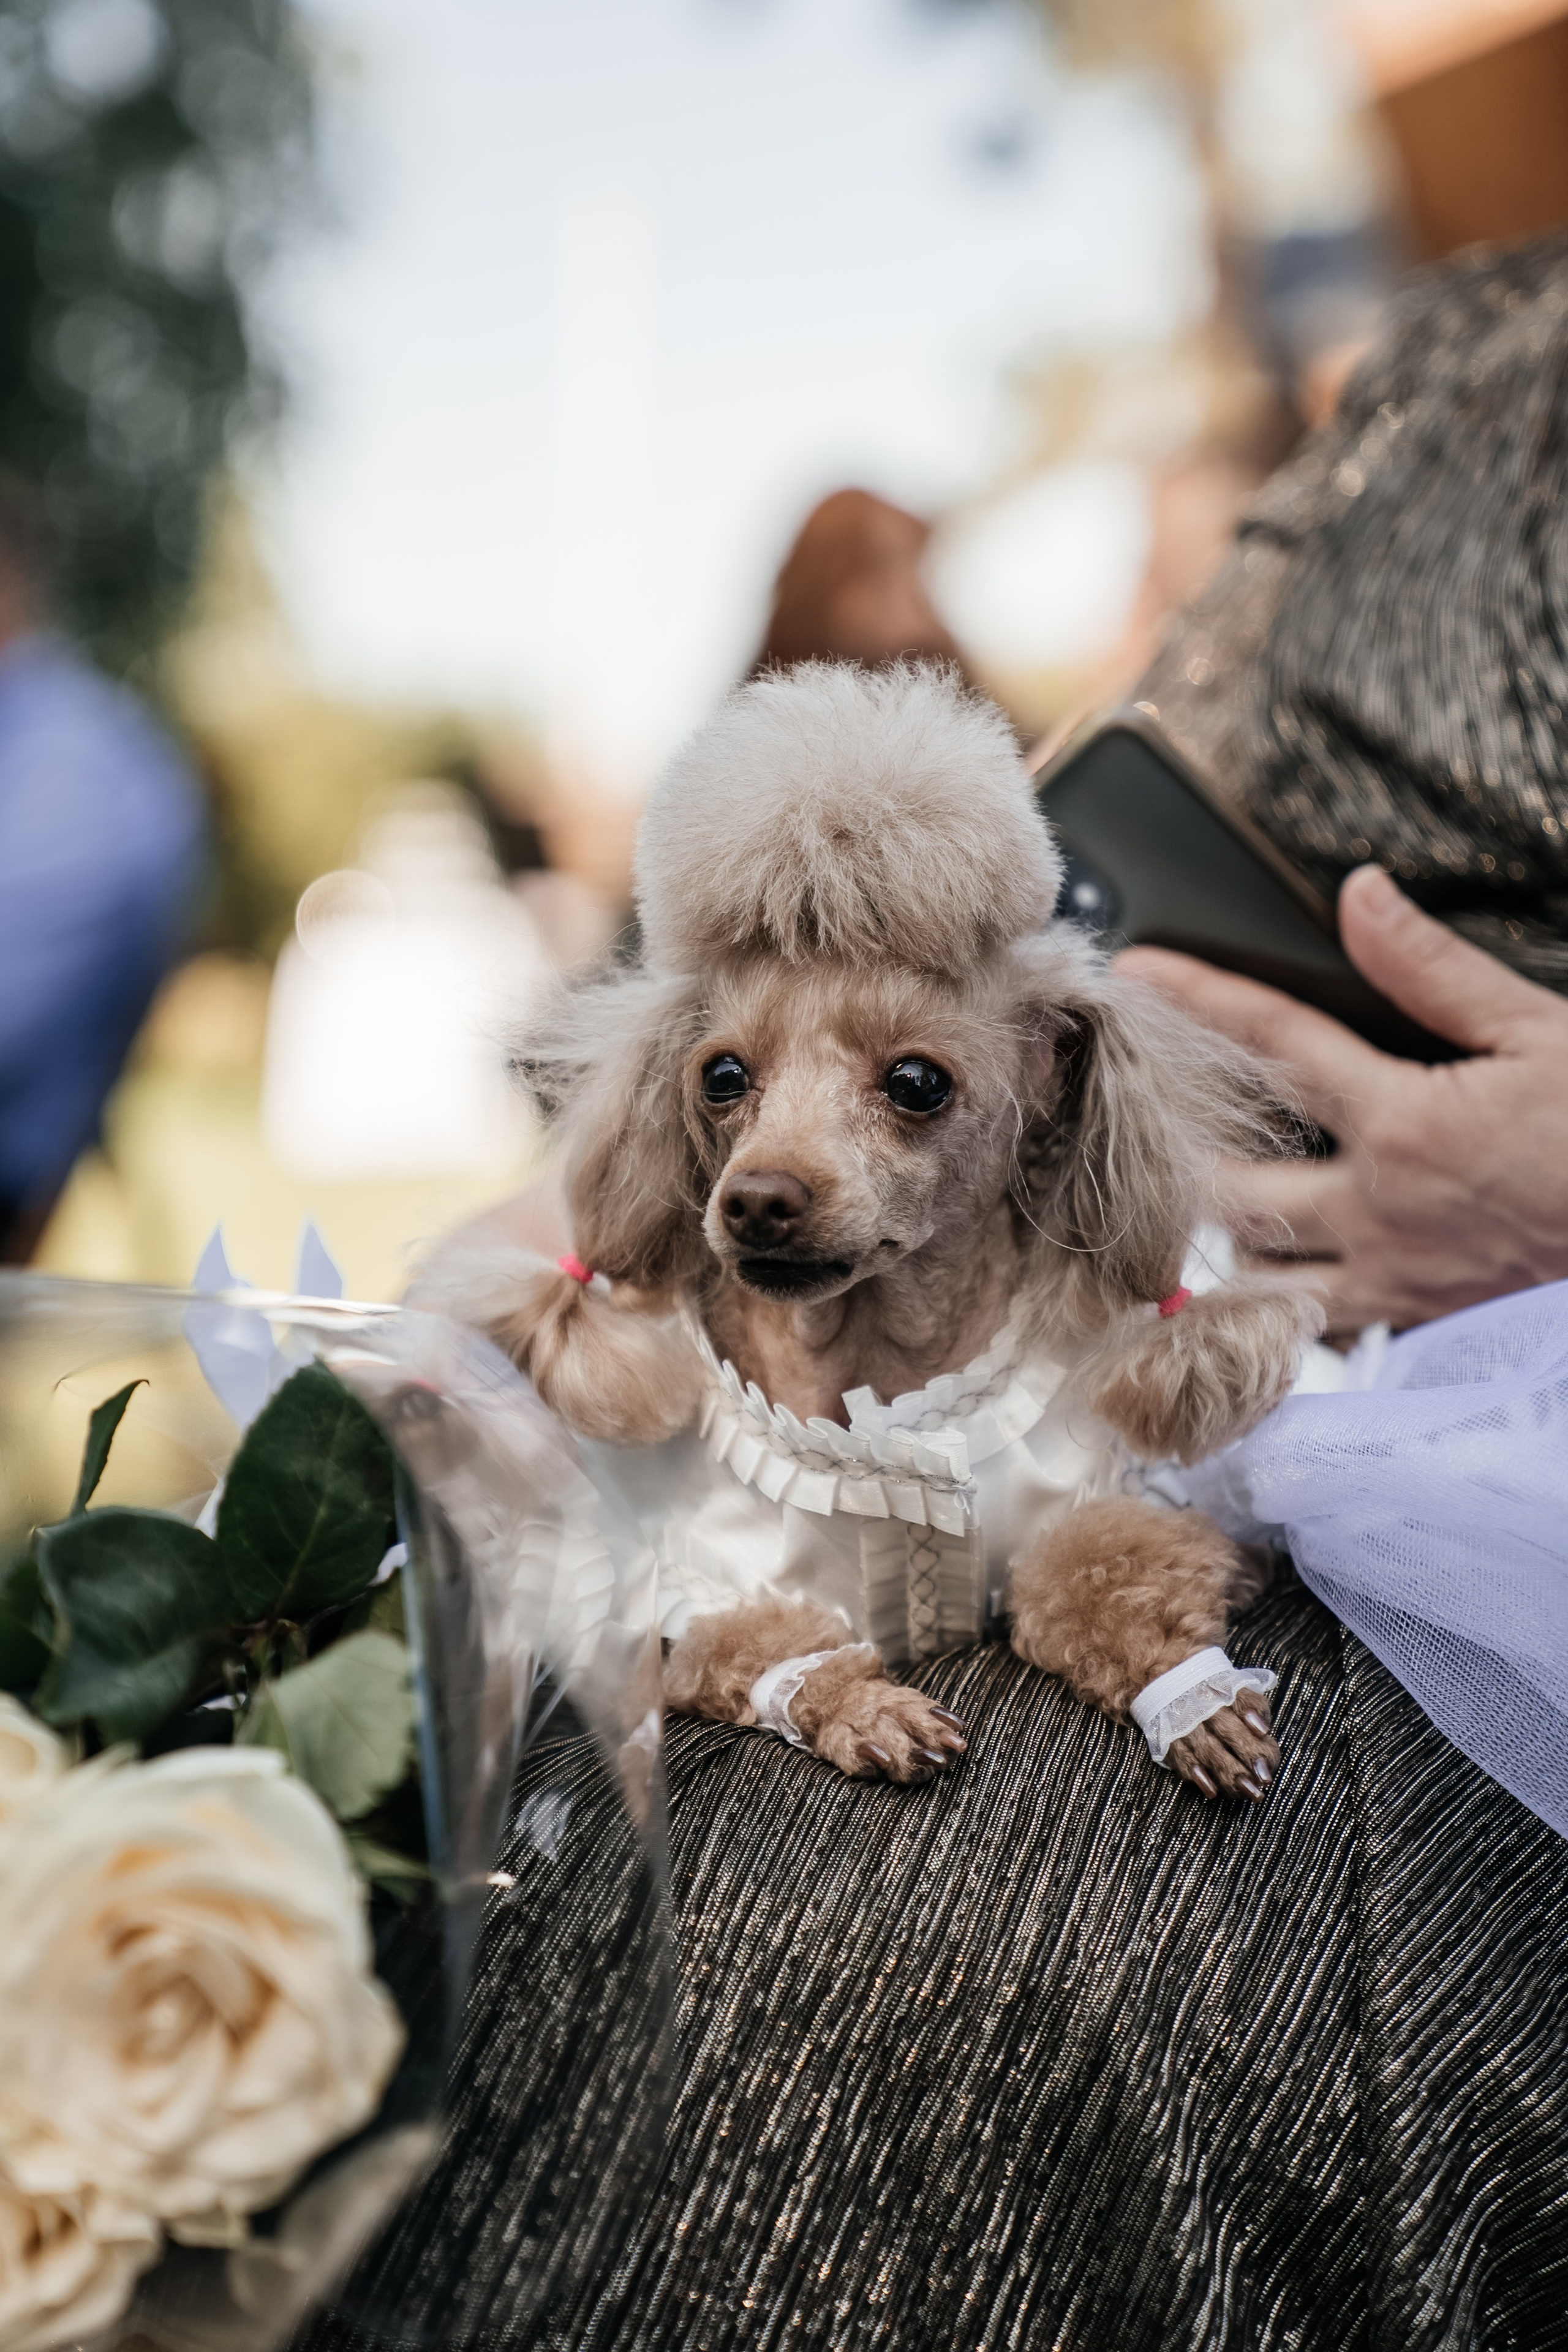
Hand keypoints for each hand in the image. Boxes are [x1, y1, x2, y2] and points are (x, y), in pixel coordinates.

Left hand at [1119, 865, 1567, 1335]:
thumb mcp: (1539, 1030)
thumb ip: (1433, 970)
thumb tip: (1360, 896)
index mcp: (1403, 1123)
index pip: (1273, 1047)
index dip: (1199, 1001)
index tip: (1137, 973)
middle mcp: (1378, 1210)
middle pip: (1230, 1188)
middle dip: (1181, 1155)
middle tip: (1151, 1119)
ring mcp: (1392, 1279)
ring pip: (1261, 1274)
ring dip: (1227, 1238)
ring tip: (1206, 1198)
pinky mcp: (1418, 1328)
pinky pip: (1321, 1330)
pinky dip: (1286, 1305)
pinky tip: (1279, 1277)